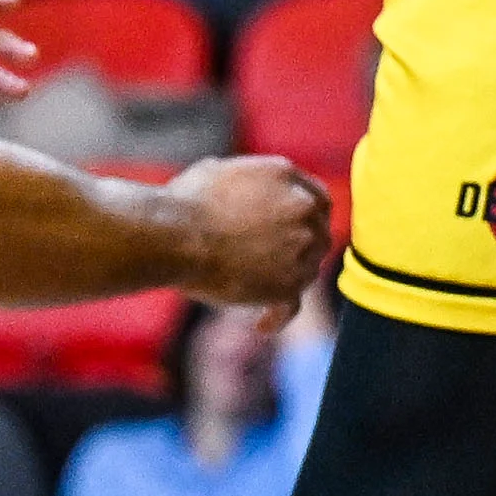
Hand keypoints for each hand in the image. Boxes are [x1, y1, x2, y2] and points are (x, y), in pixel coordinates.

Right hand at [158, 152, 331, 316]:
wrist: (177, 236)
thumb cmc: (185, 203)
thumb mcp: (220, 171)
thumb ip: (247, 181)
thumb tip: (241, 189)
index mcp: (285, 175)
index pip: (317, 199)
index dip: (309, 218)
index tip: (297, 231)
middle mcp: (302, 207)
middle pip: (319, 233)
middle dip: (301, 249)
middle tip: (276, 263)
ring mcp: (300, 246)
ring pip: (309, 269)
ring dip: (289, 280)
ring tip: (258, 292)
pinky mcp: (290, 283)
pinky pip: (291, 305)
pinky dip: (277, 315)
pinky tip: (260, 324)